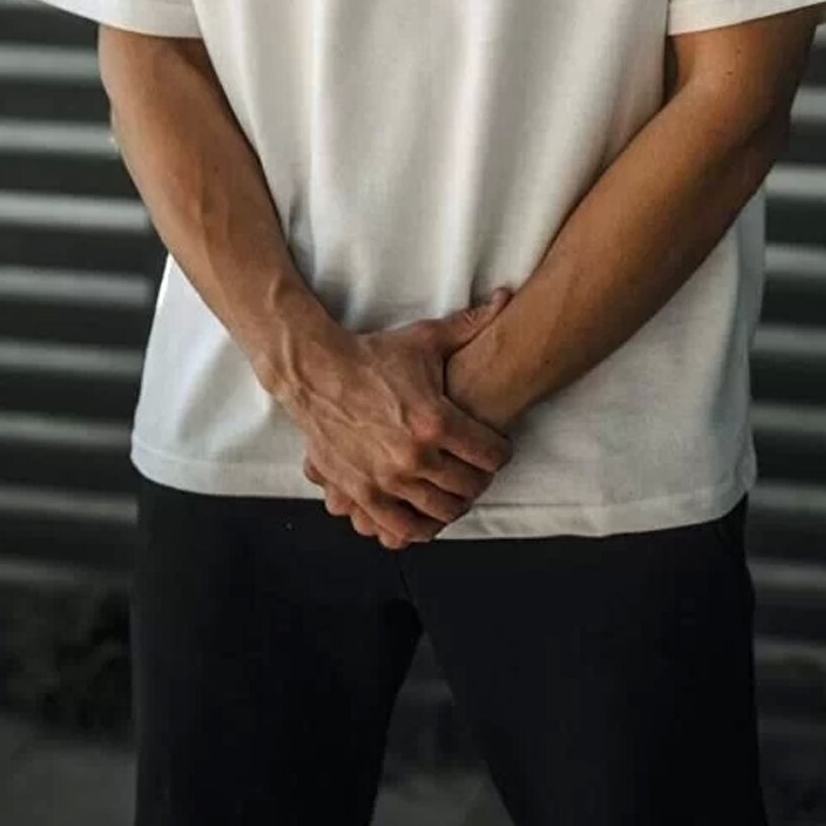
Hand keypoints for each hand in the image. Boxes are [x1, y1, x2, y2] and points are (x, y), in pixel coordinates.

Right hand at [287, 289, 514, 549]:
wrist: (317, 372)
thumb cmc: (374, 355)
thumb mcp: (425, 338)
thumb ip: (470, 324)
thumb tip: (508, 298)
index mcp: (436, 420)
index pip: (492, 455)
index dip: (501, 451)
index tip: (495, 446)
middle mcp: (415, 455)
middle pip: (471, 486)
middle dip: (480, 478)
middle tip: (476, 469)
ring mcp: (388, 479)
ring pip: (441, 511)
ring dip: (454, 503)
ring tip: (453, 489)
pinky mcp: (363, 493)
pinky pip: (401, 528)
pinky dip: (419, 527)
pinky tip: (424, 512)